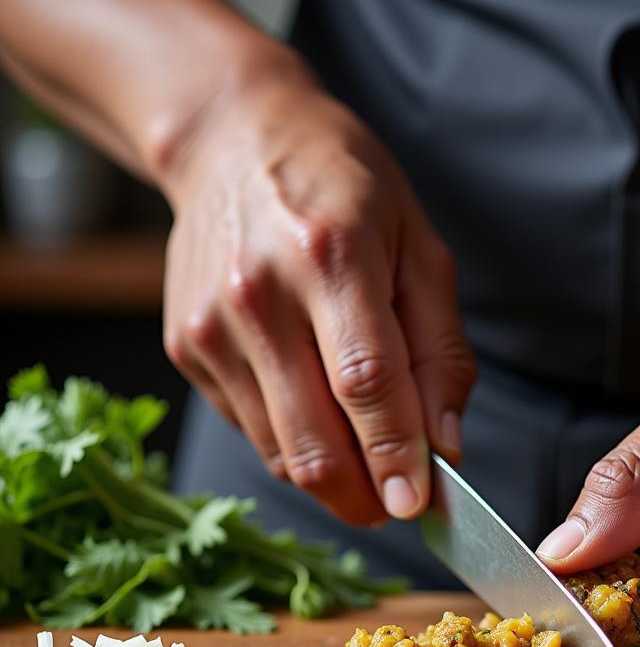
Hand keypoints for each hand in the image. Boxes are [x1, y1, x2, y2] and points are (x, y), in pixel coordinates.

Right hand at [161, 64, 474, 522]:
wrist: (234, 141)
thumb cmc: (345, 189)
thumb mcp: (421, 250)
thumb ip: (441, 353)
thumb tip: (445, 446)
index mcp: (330, 256)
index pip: (366, 384)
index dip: (395, 455)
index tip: (418, 506)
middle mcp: (258, 295)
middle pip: (313, 440)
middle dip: (363, 495)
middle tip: (397, 503)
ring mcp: (212, 326)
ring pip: (281, 452)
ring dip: (334, 477)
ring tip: (367, 455)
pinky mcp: (186, 348)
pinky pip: (253, 431)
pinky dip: (296, 443)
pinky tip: (316, 406)